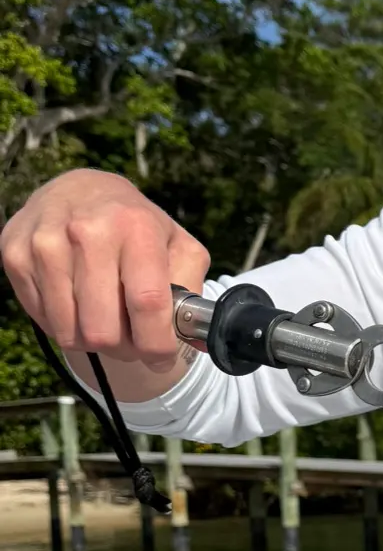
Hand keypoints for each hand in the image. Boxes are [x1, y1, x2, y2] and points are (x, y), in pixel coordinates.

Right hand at [1, 168, 208, 400]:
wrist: (81, 191)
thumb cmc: (138, 228)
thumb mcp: (179, 246)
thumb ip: (193, 289)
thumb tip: (197, 336)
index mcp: (135, 226)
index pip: (147, 304)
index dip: (157, 346)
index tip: (161, 359)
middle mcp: (86, 229)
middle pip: (104, 330)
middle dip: (124, 348)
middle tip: (131, 338)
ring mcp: (44, 241)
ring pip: (71, 333)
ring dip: (93, 340)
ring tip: (106, 319)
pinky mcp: (14, 252)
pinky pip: (44, 320)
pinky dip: (65, 324)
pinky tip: (77, 302)